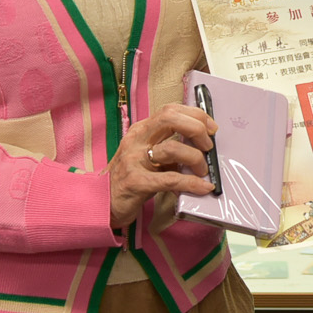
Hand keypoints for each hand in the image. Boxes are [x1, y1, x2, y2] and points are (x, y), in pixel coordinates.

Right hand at [109, 103, 216, 229]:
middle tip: (208, 145)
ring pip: (173, 148)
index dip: (195, 115)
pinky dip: (191, 183)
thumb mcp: (147, 156)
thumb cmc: (128, 179)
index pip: (170, 110)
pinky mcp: (137, 182)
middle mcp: (137, 140)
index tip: (211, 127)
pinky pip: (171, 179)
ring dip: (196, 159)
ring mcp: (134, 160)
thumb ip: (169, 148)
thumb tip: (200, 147)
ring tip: (203, 172)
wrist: (101, 202)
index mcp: (141, 130)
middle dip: (196, 128)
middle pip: (170, 118)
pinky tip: (202, 187)